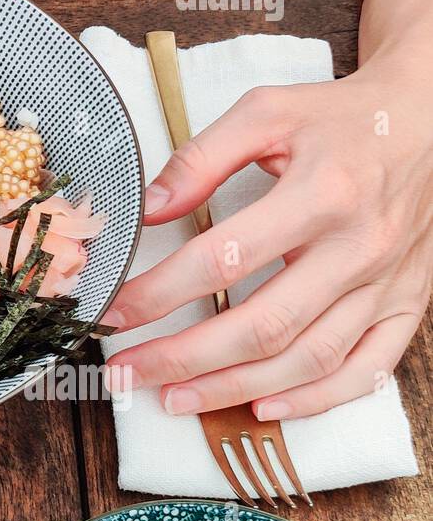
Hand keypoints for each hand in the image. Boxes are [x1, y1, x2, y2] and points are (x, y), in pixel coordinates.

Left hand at [103, 65, 432, 419]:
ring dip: (235, 388)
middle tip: (129, 372)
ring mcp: (387, 285)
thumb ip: (202, 158)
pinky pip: (366, 372)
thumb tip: (148, 207)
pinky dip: (314, 400)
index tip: (117, 313)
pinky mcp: (408, 305)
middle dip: (186, 358)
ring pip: (308, 359)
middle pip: (263, 325)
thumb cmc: (338, 118)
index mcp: (321, 195)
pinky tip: (261, 408)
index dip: (162, 293)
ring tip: (175, 399)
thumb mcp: (266, 112)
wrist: (428, 121)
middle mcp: (358, 248)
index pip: (225, 259)